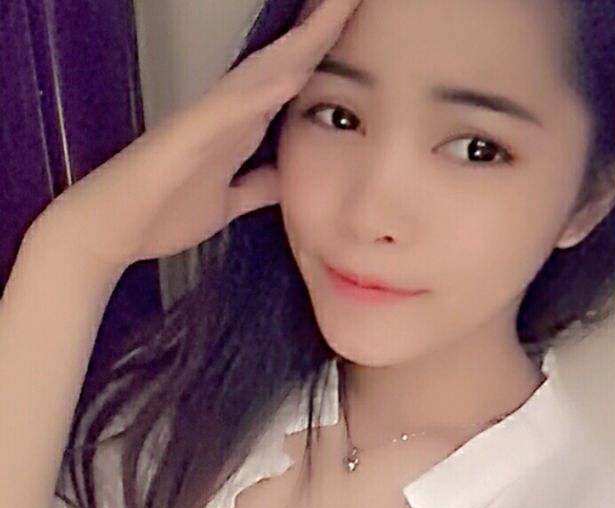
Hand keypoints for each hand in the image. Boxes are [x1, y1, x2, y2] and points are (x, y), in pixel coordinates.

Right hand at [35, 0, 362, 270]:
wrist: (114, 230)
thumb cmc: (163, 213)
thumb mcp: (227, 202)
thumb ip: (256, 186)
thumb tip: (283, 177)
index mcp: (241, 130)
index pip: (291, 83)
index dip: (323, 55)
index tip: (353, 28)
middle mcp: (229, 114)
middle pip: (285, 65)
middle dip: (321, 31)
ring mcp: (208, 120)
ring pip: (263, 72)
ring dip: (301, 42)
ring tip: (337, 5)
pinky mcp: (188, 134)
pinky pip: (230, 106)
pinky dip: (261, 88)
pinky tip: (292, 70)